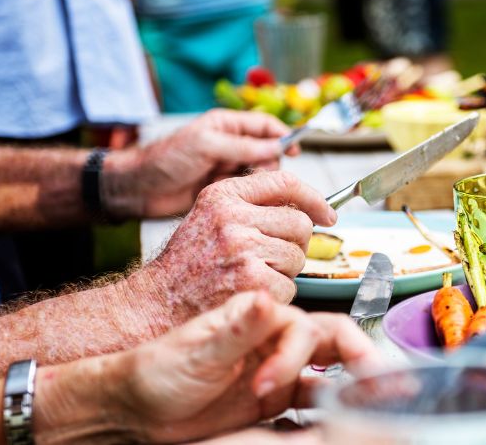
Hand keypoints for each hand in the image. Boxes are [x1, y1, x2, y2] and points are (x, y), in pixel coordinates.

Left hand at [103, 109, 300, 217]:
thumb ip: (242, 147)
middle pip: (267, 152)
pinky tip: (238, 199)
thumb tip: (276, 147)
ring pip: (259, 174)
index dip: (283, 135)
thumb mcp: (205, 146)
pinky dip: (248, 195)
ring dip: (257, 181)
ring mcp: (226, 168)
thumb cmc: (166, 159)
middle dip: (270, 163)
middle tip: (260, 175)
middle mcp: (230, 145)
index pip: (265, 125)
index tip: (296, 150)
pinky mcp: (223, 189)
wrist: (139, 189)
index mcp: (226, 125)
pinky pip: (246, 191)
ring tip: (242, 187)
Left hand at [115, 292, 380, 442]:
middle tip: (375, 386)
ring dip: (353, 384)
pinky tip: (337, 423)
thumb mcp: (196, 351)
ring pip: (331, 373)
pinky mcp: (275, 401)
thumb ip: (236, 329)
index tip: (266, 386)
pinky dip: (331, 411)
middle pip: (335, 342)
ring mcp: (278, 371)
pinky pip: (314, 403)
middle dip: (359, 360)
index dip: (296, 357)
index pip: (306, 329)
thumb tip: (267, 299)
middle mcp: (276, 342)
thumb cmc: (157, 371)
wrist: (136, 408)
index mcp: (261, 321)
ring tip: (373, 405)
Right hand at [131, 171, 335, 325]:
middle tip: (270, 259)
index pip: (285, 181)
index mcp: (224, 195)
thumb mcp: (211, 216)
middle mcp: (233, 217)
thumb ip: (251, 204)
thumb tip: (306, 206)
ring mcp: (243, 249)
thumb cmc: (189, 263)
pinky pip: (291, 286)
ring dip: (285, 272)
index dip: (314, 198)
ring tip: (252, 276)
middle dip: (294, 244)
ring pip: (298, 256)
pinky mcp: (252, 282)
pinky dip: (278, 296)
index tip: (327, 214)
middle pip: (300, 223)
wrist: (158, 303)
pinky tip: (251, 294)